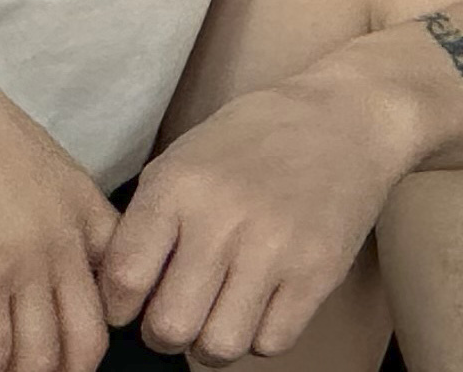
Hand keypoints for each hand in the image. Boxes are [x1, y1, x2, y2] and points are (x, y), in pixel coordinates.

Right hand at [0, 46, 119, 371]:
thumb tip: (23, 236)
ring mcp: (29, 267)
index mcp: (85, 207)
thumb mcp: (29, 157)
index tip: (70, 338)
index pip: (118, 283)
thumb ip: (42, 202)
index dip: (99, 322)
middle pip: (88, 339)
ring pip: (42, 359)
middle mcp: (68, 243)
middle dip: (66, 370)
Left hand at [106, 67, 421, 365]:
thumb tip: (116, 294)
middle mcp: (223, 218)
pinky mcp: (318, 271)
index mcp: (179, 186)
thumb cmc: (253, 140)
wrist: (346, 116)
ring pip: (219, 346)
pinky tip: (263, 303)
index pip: (123, 280)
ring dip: (212, 342)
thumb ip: (146, 221)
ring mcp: (274, 247)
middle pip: (168, 327)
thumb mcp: (183, 158)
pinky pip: (271, 343)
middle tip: (179, 313)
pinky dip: (261, 335)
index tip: (134, 302)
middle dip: (165, 332)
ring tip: (220, 314)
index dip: (120, 306)